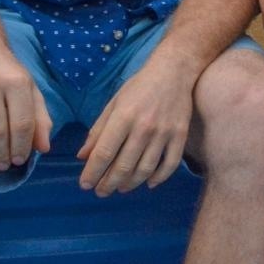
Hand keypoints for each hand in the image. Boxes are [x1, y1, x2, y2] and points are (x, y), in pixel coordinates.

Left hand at [77, 56, 195, 195]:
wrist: (174, 72)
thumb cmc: (139, 87)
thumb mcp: (113, 104)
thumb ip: (98, 130)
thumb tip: (83, 157)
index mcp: (123, 117)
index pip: (103, 153)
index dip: (92, 172)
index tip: (85, 185)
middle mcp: (144, 128)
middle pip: (123, 166)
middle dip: (108, 183)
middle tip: (101, 192)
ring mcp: (164, 133)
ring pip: (145, 169)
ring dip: (130, 184)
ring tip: (120, 188)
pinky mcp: (180, 136)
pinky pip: (170, 164)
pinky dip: (158, 178)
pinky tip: (148, 183)